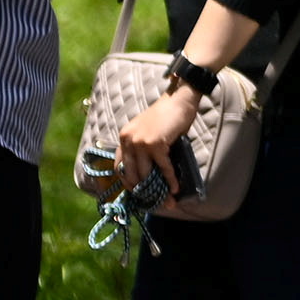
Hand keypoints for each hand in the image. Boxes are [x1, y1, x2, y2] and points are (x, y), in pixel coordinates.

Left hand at [113, 72, 206, 192]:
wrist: (179, 99)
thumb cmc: (167, 116)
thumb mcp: (148, 133)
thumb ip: (144, 150)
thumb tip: (150, 175)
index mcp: (124, 138)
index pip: (120, 166)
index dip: (128, 181)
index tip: (136, 192)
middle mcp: (128, 140)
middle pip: (132, 173)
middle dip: (143, 190)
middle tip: (153, 200)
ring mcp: (140, 142)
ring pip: (146, 173)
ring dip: (157, 188)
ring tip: (166, 198)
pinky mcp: (155, 144)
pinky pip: (163, 167)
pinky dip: (170, 179)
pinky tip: (175, 188)